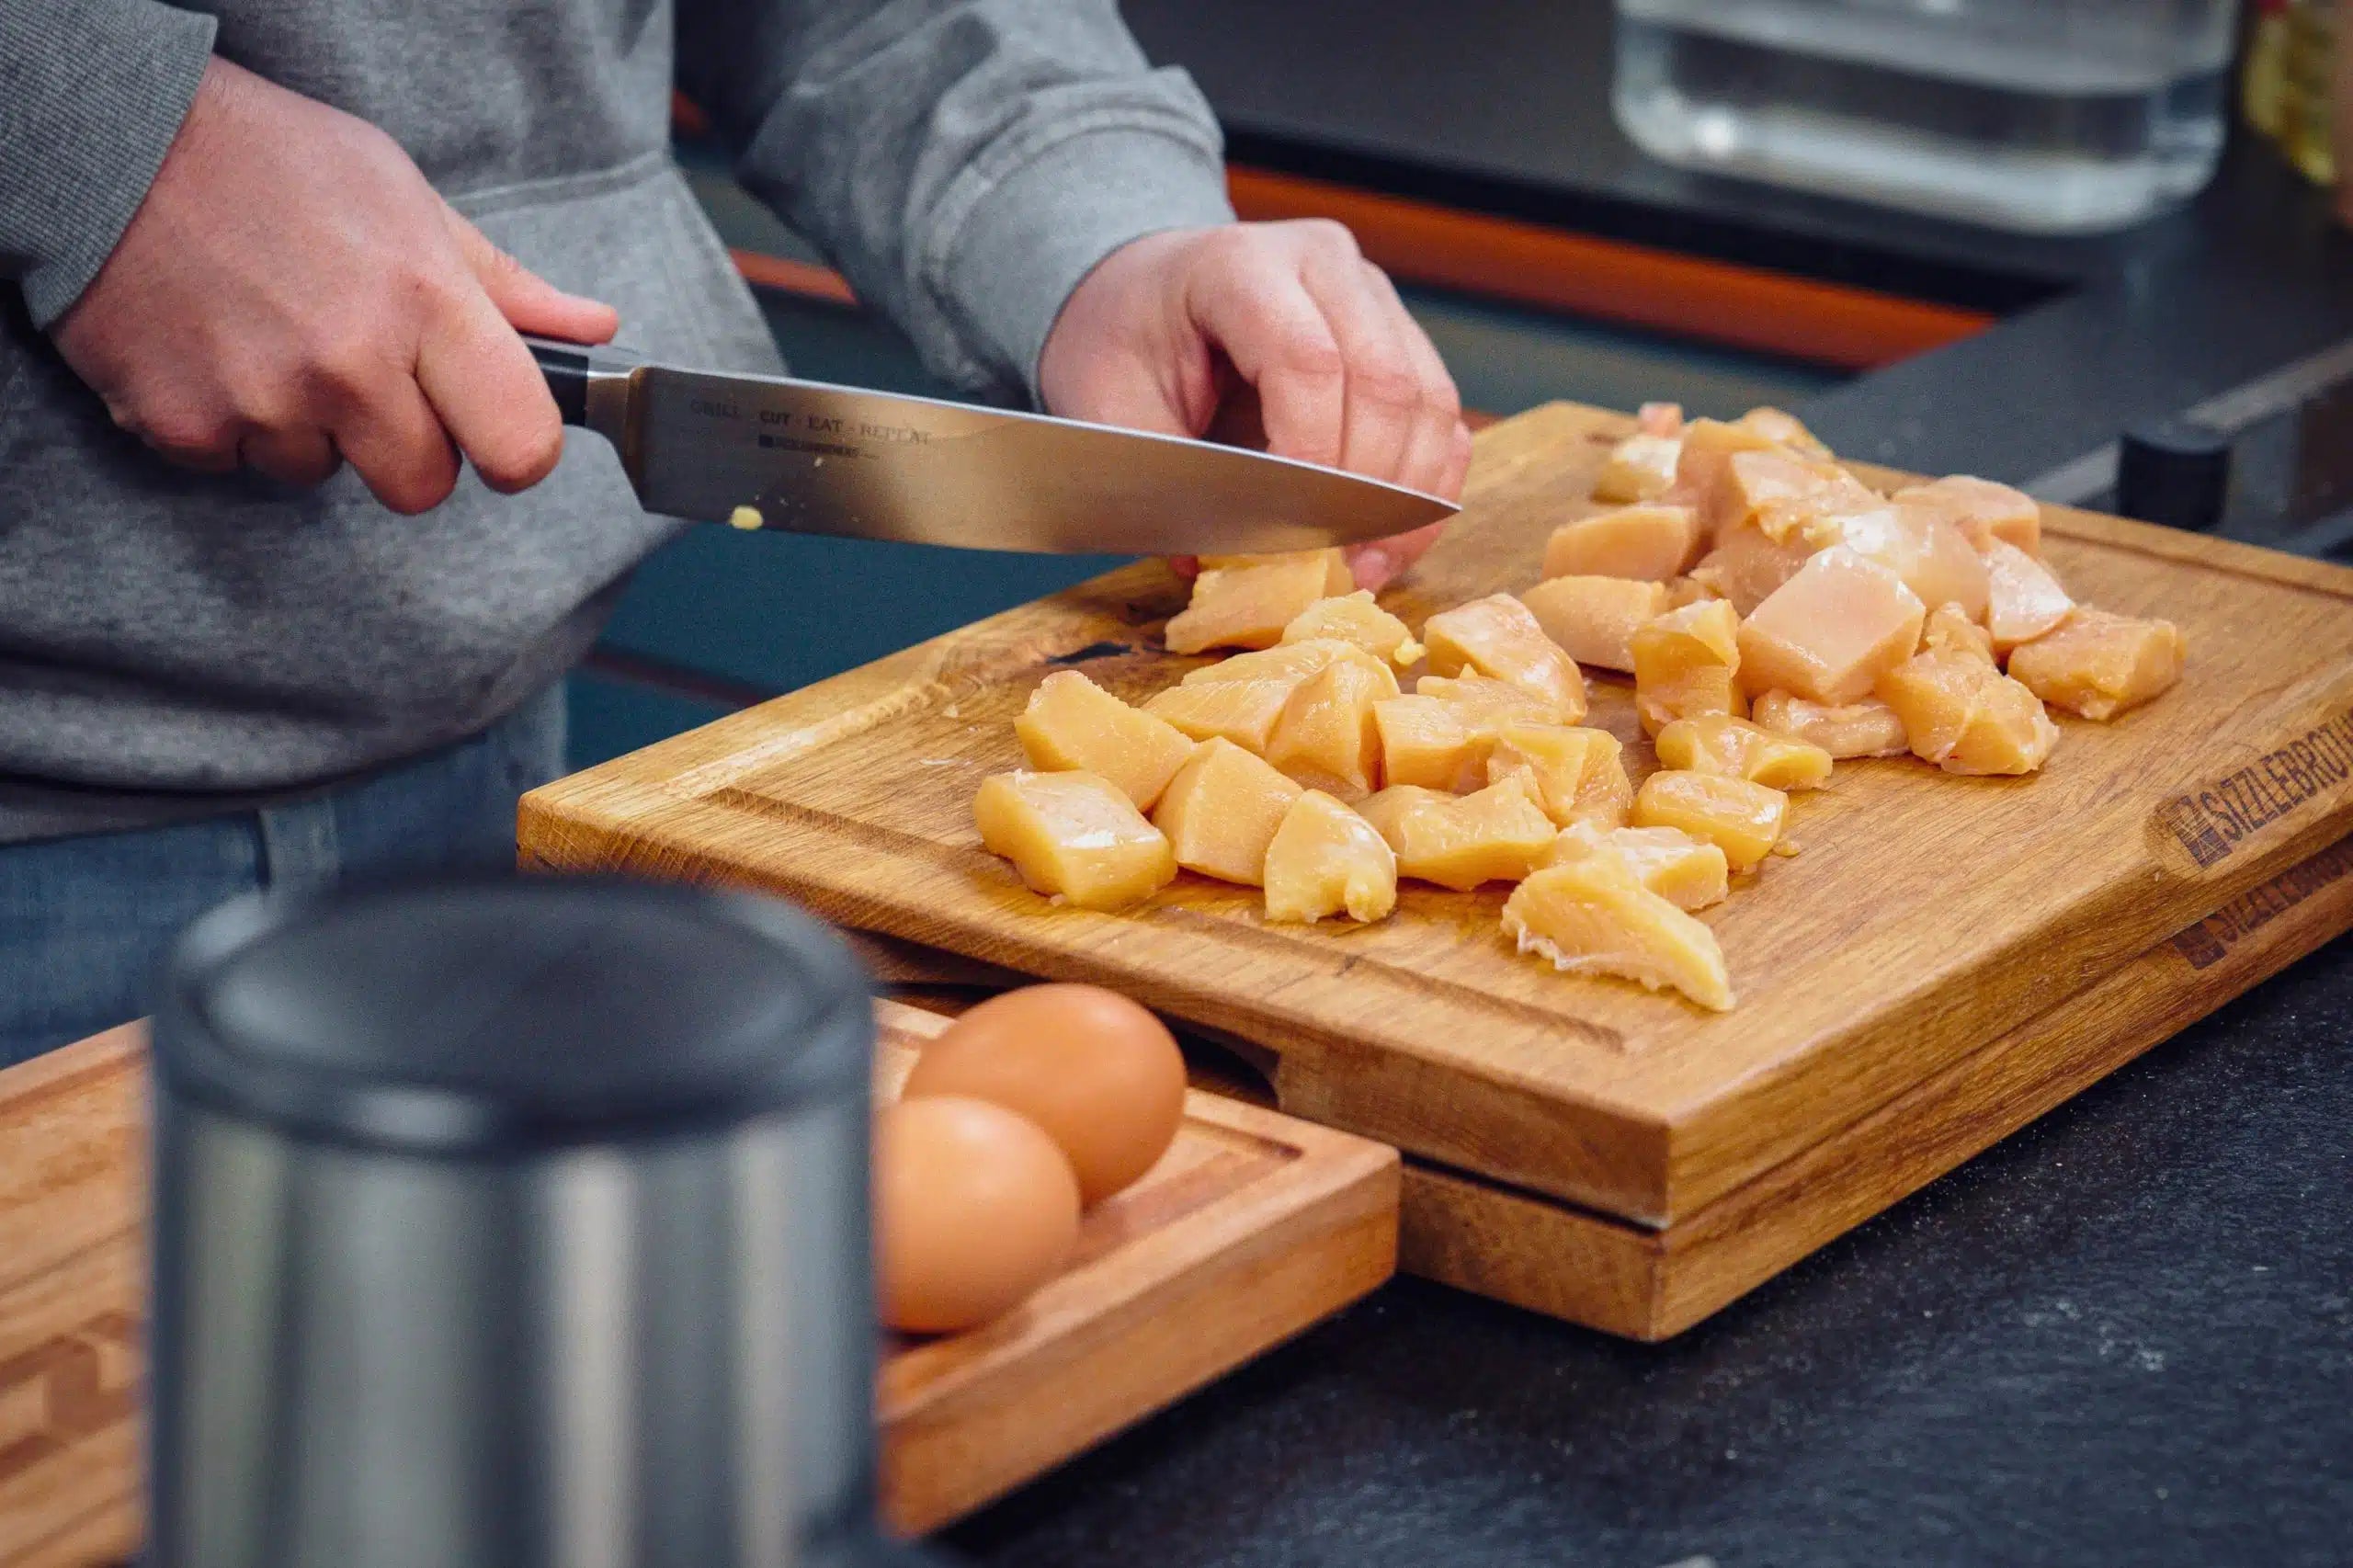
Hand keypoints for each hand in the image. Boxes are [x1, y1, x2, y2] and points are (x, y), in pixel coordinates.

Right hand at [52, 57, 618, 513]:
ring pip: (323, 475)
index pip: (521, 444)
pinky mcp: (182, 426)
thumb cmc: (274, 163)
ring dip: (309, 429)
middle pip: (423, 487)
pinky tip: (217, 348)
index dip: (517, 449)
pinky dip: (229, 423)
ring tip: (275, 337)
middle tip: (367, 375)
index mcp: (424, 303)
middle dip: (407, 448)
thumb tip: (596, 331)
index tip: (498, 431)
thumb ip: (503, 286)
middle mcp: (349, 364)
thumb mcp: (406, 198)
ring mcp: (262, 401)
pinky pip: (236, 464)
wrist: (111, 143)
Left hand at [1038, 221, 1470, 590]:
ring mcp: (1370, 294)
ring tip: (1369, 565)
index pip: (1308, 360)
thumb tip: (1215, 563)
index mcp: (1240, 265)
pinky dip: (1427, 483)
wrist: (1142, 291)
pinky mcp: (1398, 333)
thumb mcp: (1110, 408)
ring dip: (1408, 495)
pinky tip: (1392, 540)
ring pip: (1428, 397)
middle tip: (1341, 565)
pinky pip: (1440, 413)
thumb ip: (1166, 477)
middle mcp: (1322, 263)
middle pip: (1384, 379)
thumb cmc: (1119, 343)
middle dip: (1368, 488)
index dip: (1315, 453)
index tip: (1300, 530)